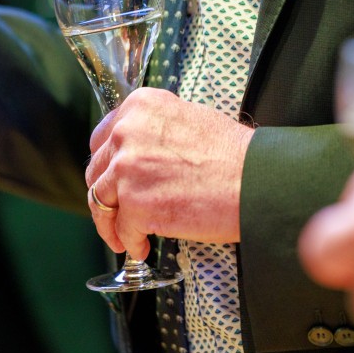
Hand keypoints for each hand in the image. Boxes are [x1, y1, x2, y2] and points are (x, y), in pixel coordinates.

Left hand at [85, 88, 254, 259]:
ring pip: (100, 202)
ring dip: (112, 222)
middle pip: (97, 171)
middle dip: (107, 195)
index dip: (108, 164)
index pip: (103, 138)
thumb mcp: (190, 120)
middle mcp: (127, 132)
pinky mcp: (135, 205)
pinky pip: (122, 229)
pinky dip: (130, 241)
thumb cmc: (234, 156)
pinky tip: (144, 246)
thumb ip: (155, 131)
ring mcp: (128, 169)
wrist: (257, 181)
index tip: (114, 181)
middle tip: (118, 212)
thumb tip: (138, 154)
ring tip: (126, 236)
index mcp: (140, 107)